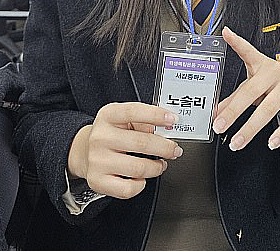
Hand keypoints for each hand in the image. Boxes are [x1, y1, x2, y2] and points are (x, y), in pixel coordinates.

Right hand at [67, 102, 182, 198]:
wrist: (84, 151)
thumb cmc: (111, 133)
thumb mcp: (123, 118)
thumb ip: (143, 120)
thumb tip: (167, 127)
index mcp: (108, 115)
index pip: (134, 112)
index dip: (156, 115)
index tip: (173, 120)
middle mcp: (100, 137)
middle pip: (141, 143)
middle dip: (165, 147)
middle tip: (174, 149)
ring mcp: (97, 160)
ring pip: (138, 168)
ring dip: (156, 167)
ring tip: (160, 164)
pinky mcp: (97, 181)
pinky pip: (128, 189)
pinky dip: (141, 184)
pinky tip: (142, 177)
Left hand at [213, 27, 279, 151]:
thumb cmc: (274, 84)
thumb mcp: (255, 85)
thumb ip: (234, 98)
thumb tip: (215, 113)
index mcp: (261, 64)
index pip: (248, 51)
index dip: (236, 42)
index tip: (226, 33)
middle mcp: (275, 72)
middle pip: (251, 91)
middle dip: (234, 111)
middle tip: (219, 127)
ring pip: (269, 109)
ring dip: (250, 128)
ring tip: (237, 142)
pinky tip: (271, 143)